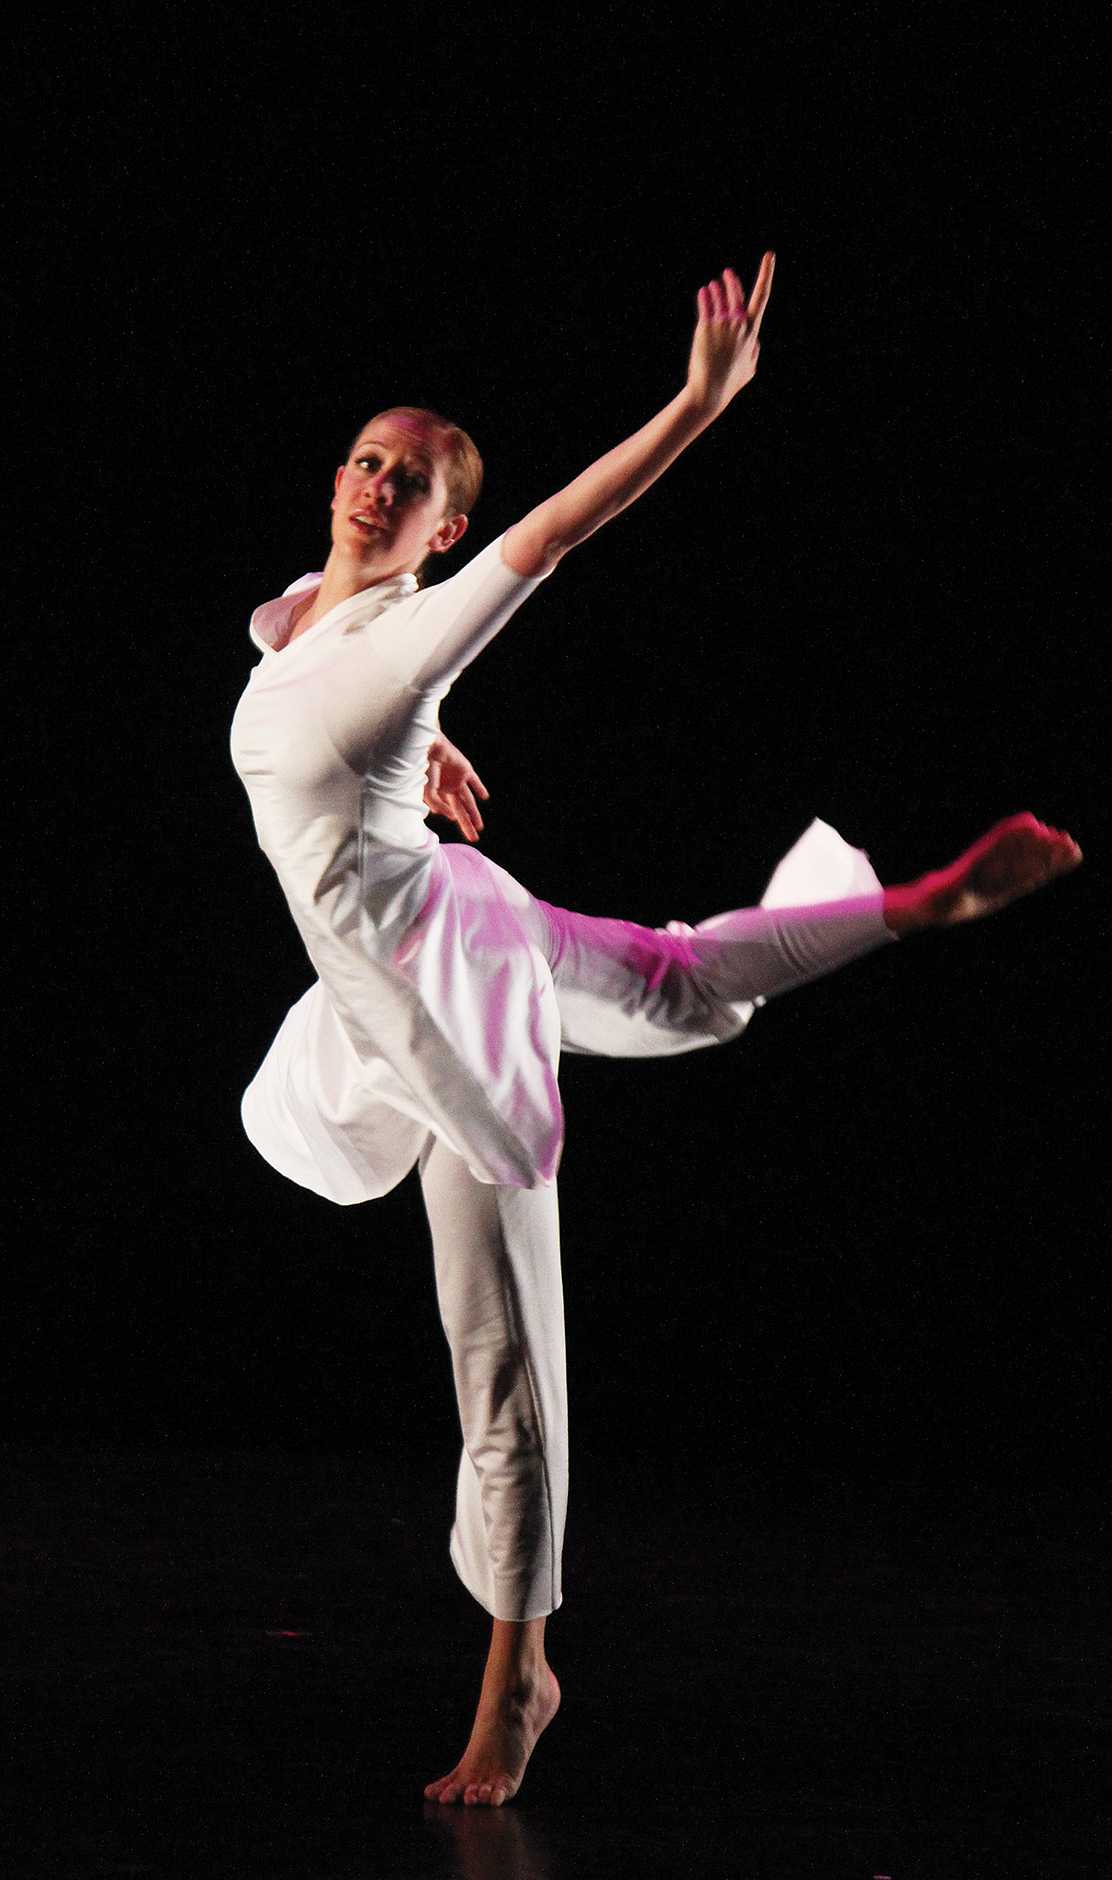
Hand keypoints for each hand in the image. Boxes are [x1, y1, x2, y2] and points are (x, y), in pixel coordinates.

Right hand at [424, 733, 489, 842]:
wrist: (429, 748)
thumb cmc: (423, 769)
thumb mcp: (427, 792)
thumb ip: (438, 805)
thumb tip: (452, 817)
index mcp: (437, 793)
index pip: (445, 809)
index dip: (446, 814)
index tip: (447, 815)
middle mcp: (447, 788)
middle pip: (460, 811)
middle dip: (466, 825)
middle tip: (474, 839)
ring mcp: (457, 780)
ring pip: (468, 801)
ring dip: (474, 814)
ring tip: (479, 827)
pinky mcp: (465, 770)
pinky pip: (474, 781)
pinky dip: (480, 788)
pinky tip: (485, 797)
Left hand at [685, 253, 774, 416]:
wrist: (709, 391)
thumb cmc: (731, 382)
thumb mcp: (750, 368)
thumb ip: (754, 351)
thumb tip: (754, 342)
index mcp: (752, 331)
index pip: (762, 295)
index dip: (766, 273)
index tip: (770, 256)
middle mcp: (738, 324)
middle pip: (737, 294)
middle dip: (732, 282)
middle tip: (727, 274)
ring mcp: (721, 325)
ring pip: (720, 298)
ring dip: (718, 289)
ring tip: (714, 285)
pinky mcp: (705, 328)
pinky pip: (706, 305)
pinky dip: (706, 297)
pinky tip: (704, 292)